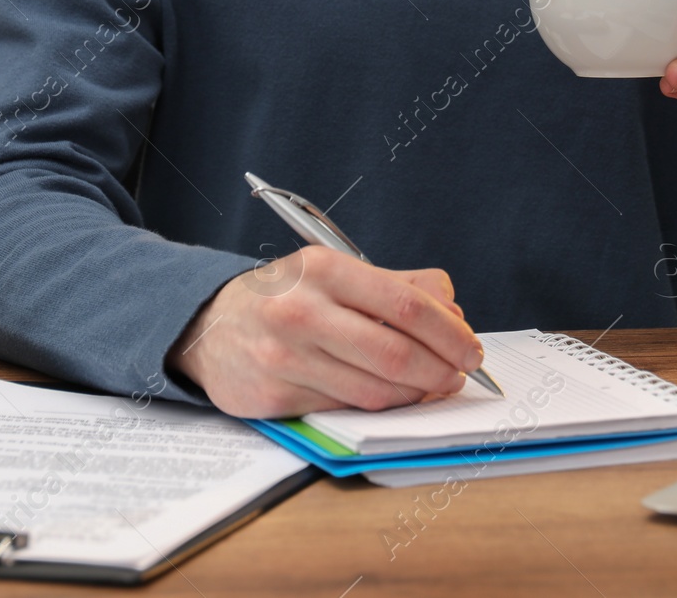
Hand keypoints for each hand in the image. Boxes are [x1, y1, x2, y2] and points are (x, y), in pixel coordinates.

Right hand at [167, 247, 483, 417]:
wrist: (206, 325)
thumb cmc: (283, 297)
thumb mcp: (334, 271)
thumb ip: (397, 285)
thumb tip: (452, 310)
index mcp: (323, 269)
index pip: (406, 303)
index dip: (449, 331)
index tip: (470, 346)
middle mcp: (301, 311)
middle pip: (395, 351)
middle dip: (441, 368)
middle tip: (459, 373)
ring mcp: (285, 357)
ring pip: (375, 389)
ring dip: (414, 392)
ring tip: (431, 384)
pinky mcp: (275, 396)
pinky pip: (345, 407)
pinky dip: (378, 404)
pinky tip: (389, 393)